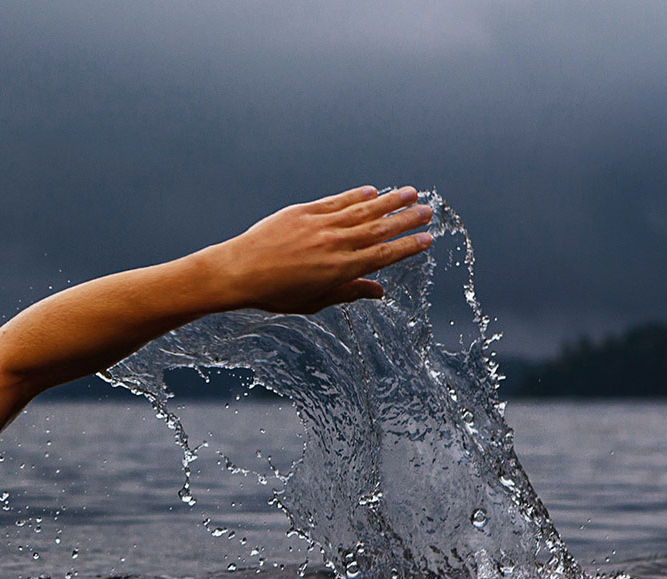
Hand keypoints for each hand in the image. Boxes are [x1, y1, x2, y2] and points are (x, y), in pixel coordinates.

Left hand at [203, 186, 433, 314]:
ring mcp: (320, 225)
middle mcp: (334, 245)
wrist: (237, 271)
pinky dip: (356, 195)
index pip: (383, 256)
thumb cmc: (273, 293)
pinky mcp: (304, 211)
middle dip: (407, 219)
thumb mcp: (313, 301)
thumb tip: (378, 292)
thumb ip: (348, 293)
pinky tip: (372, 191)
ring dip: (389, 201)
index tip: (427, 239)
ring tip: (411, 193)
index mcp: (339, 270)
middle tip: (429, 211)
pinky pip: (336, 201)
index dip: (407, 247)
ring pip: (363, 210)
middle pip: (380, 229)